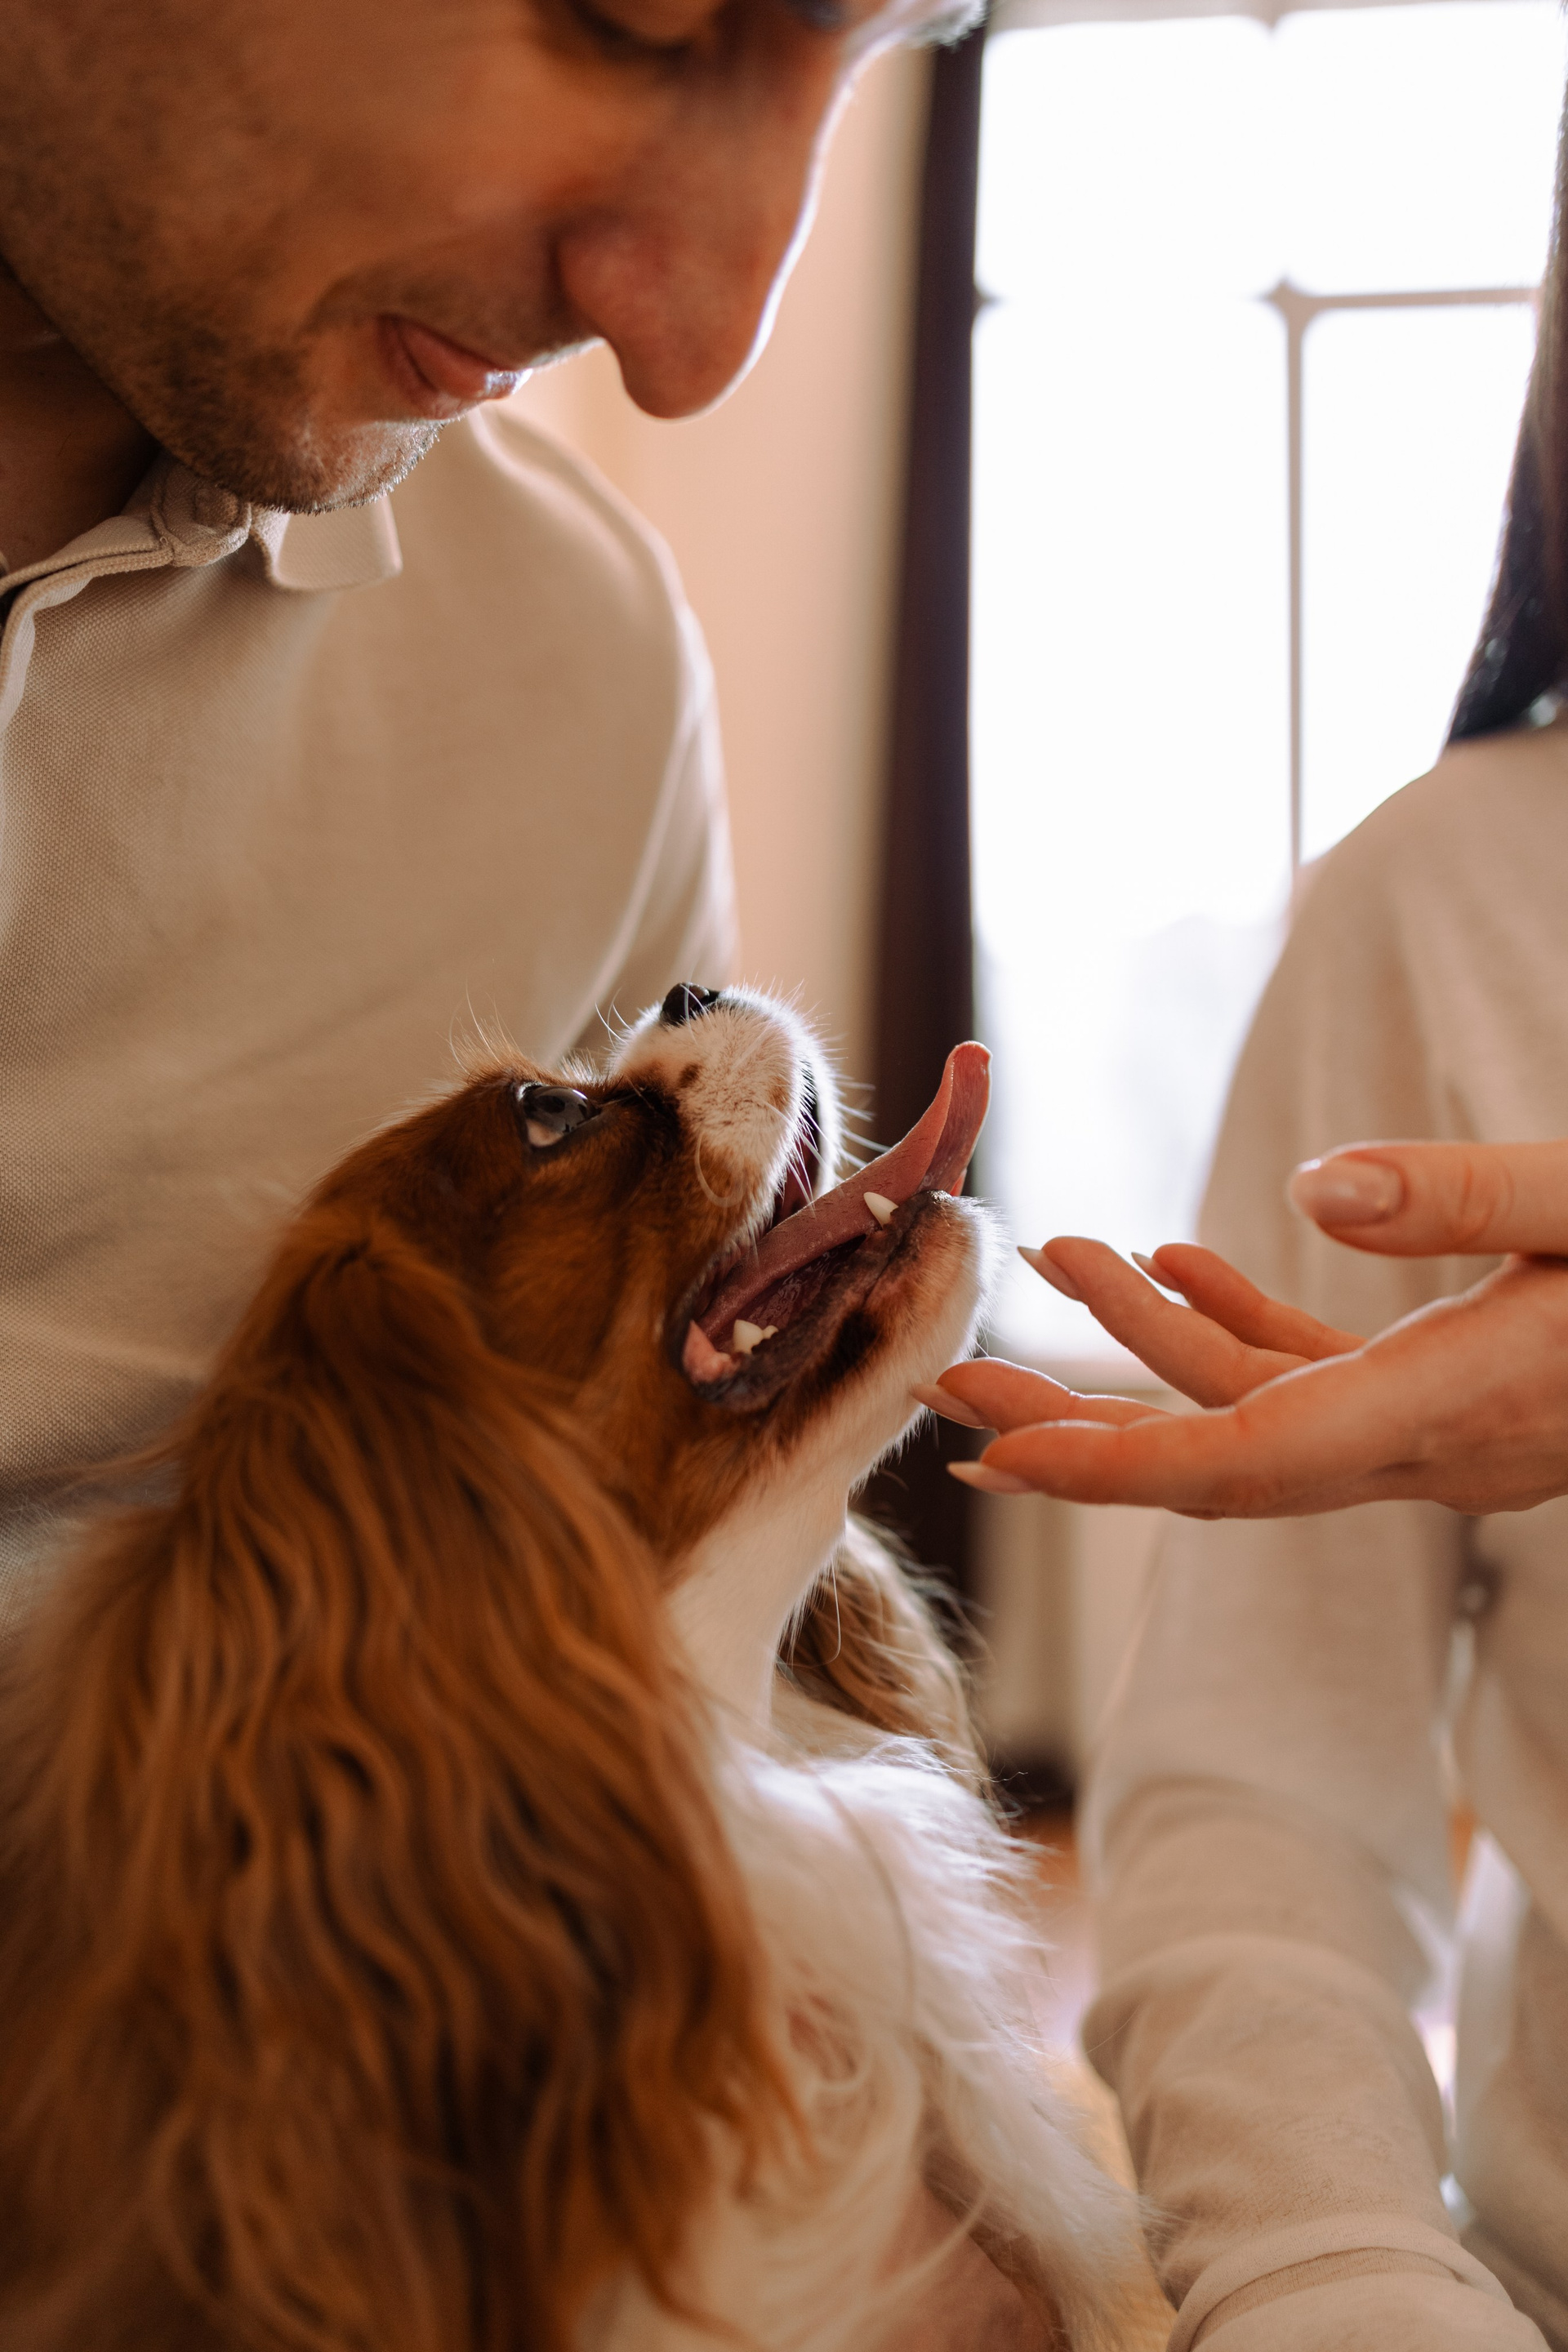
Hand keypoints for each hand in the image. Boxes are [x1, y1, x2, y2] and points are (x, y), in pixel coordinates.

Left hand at [918, 1139, 1567, 1518]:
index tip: (996, 1457)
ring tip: (1056, 1259)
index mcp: (1457, 1410)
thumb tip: (1312, 1180)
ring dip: (1148, 1344)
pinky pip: (1323, 1381)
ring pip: (1261, 1410)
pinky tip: (1176, 1267)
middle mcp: (1434, 1443)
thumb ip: (1467, 1195)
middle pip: (1217, 1459)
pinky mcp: (1460, 1390)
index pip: (1248, 1462)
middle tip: (948, 1394)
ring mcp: (1445, 1426)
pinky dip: (1240, 1326)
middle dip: (1080, 1431)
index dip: (1113, 1467)